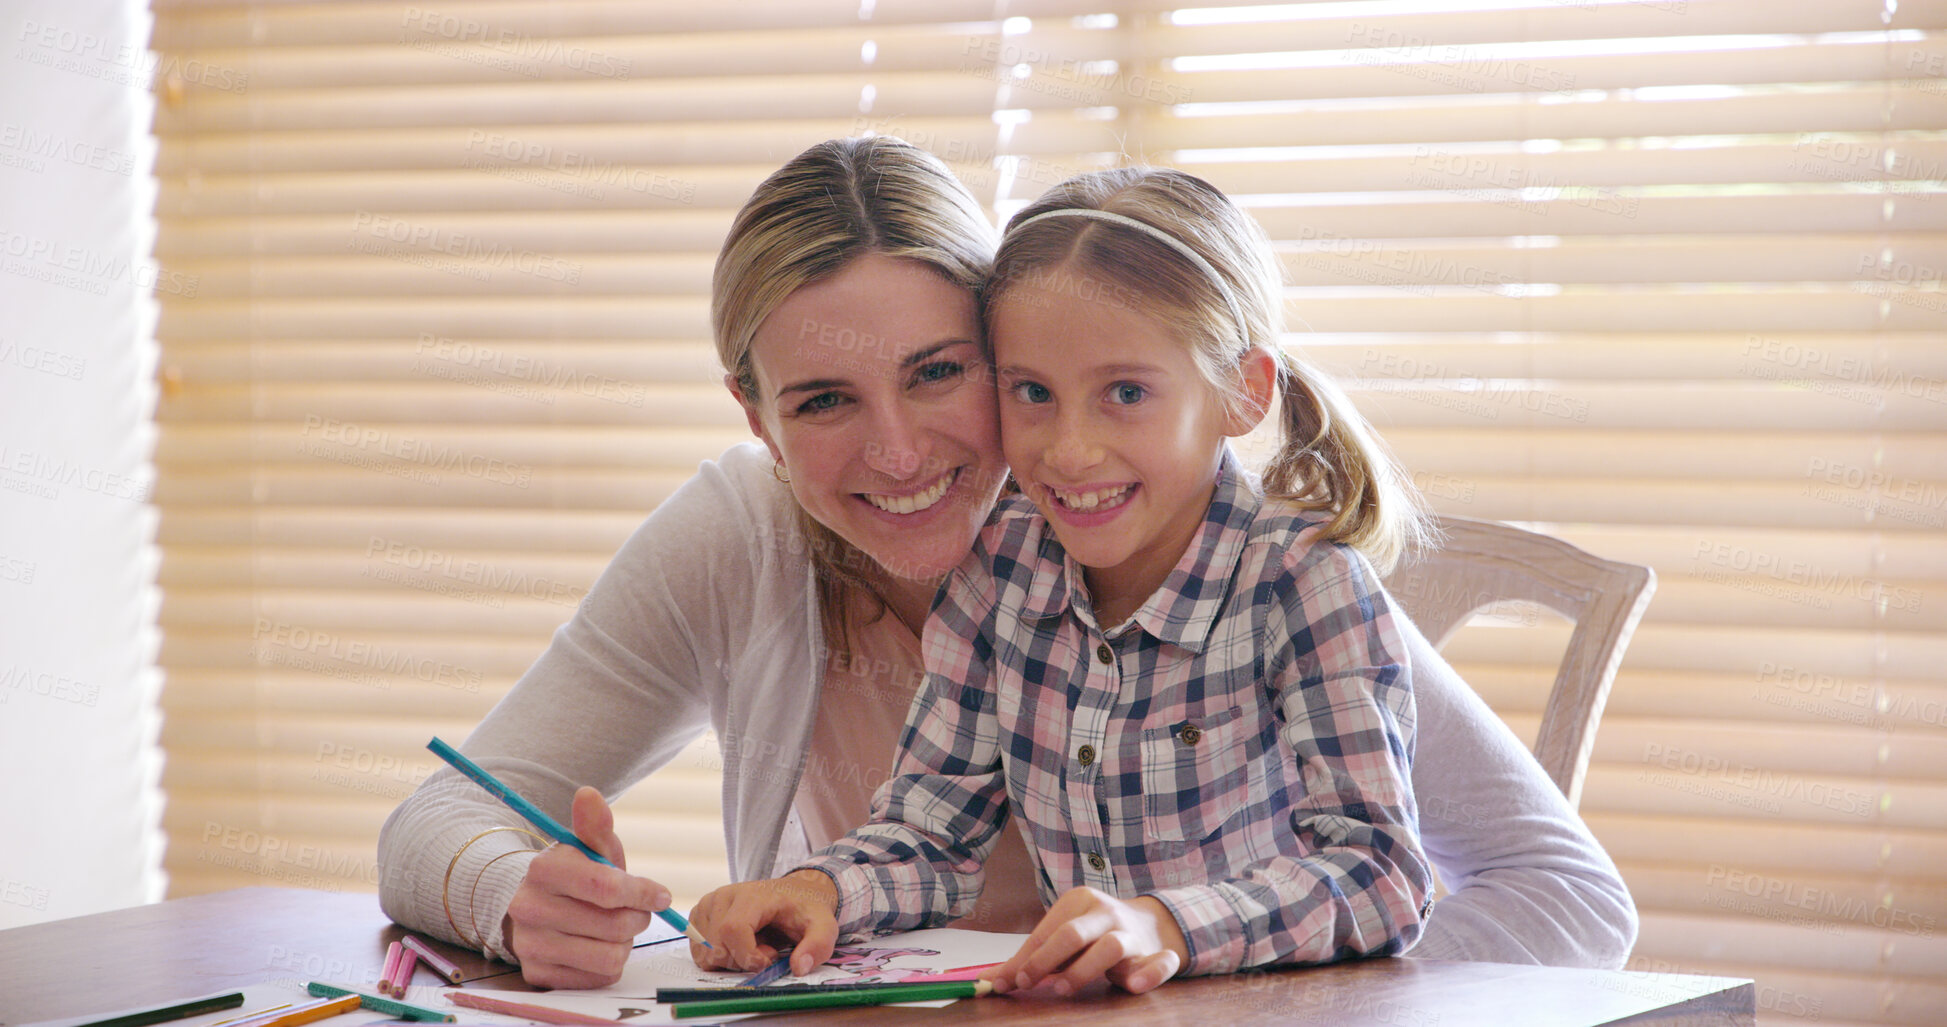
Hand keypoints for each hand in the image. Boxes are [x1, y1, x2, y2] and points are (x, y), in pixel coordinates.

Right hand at [504, 786, 670, 987]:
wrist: (536, 906)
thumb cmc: (576, 874)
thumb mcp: (589, 848)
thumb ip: (595, 825)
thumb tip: (589, 793)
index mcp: (543, 870)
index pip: (606, 888)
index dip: (642, 892)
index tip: (661, 895)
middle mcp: (528, 908)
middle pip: (614, 926)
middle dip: (636, 919)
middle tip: (633, 911)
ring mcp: (530, 945)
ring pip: (609, 956)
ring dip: (624, 944)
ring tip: (613, 929)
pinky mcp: (537, 975)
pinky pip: (597, 979)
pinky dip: (608, 965)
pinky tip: (596, 946)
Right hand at [687, 870, 838, 975]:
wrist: (795, 893)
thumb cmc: (805, 910)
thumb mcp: (824, 926)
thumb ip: (817, 945)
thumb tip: (799, 967)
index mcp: (751, 895)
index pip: (732, 931)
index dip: (748, 955)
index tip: (771, 959)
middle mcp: (723, 897)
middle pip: (717, 947)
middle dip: (742, 961)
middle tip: (767, 950)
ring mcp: (708, 905)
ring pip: (705, 954)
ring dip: (731, 960)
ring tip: (755, 945)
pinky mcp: (700, 916)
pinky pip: (699, 952)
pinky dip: (720, 956)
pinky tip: (740, 944)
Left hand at [983, 887, 1186, 996]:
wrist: (1150, 925)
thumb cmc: (1093, 934)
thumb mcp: (1063, 937)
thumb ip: (1033, 956)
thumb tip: (992, 980)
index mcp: (1079, 901)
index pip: (1047, 932)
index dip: (1026, 959)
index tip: (1009, 982)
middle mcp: (1106, 913)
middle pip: (1074, 932)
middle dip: (1048, 958)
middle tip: (1028, 982)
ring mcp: (1133, 933)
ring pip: (1112, 946)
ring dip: (1086, 969)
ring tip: (1064, 988)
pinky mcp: (1157, 954)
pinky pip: (1161, 962)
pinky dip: (1151, 973)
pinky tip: (1135, 985)